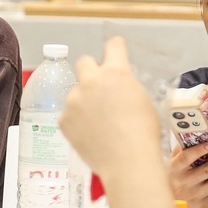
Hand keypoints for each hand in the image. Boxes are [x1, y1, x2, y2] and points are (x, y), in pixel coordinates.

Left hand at [62, 38, 162, 182]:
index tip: (114, 49)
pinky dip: (77, 122)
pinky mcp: (64, 119)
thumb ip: (125, 87)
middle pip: (84, 61)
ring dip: (84, 101)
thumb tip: (118, 88)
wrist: (127, 162)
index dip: (115, 47)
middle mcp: (92, 81)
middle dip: (91, 70)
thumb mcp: (143, 101)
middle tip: (98, 86)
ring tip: (99, 124)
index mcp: (116, 73)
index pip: (113, 46)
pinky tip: (91, 135)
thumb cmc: (143, 134)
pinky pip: (69, 115)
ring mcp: (74, 100)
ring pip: (76, 93)